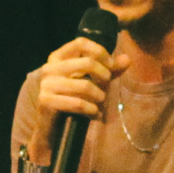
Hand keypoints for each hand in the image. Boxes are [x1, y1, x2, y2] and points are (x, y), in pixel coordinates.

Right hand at [21, 32, 125, 160]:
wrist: (54, 129)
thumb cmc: (74, 100)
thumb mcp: (93, 83)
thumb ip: (109, 71)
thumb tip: (127, 59)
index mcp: (58, 58)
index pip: (81, 43)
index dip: (100, 52)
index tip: (111, 66)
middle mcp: (49, 68)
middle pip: (87, 62)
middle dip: (104, 76)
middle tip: (106, 88)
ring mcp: (46, 84)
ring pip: (85, 85)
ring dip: (99, 97)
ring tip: (100, 103)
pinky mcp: (46, 101)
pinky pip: (78, 103)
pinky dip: (92, 111)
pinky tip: (95, 115)